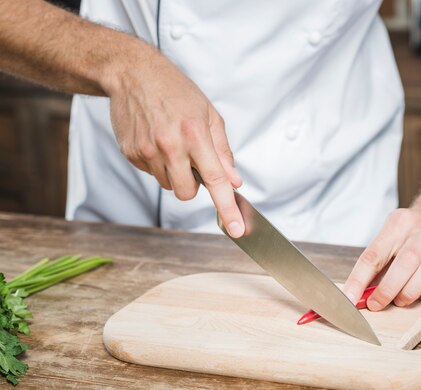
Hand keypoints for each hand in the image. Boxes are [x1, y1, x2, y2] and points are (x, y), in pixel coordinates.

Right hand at [106, 50, 243, 236]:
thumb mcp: (209, 115)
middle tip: (192, 161)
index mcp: (195, 134)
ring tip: (171, 143)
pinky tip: (155, 140)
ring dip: (174, 173)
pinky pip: (151, 174)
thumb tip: (235, 182)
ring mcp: (147, 151)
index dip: (227, 208)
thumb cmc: (177, 92)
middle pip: (186, 193)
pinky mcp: (130, 153)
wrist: (133, 74)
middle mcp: (170, 145)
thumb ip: (223, 151)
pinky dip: (157, 164)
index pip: (215, 180)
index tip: (236, 229)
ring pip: (168, 185)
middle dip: (192, 186)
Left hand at [342, 201, 420, 309]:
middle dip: (386, 290)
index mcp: (398, 224)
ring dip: (410, 292)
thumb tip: (359, 295)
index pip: (373, 254)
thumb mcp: (391, 237)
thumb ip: (377, 265)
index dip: (358, 280)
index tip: (349, 300)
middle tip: (376, 305)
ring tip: (400, 300)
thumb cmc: (413, 232)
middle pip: (403, 263)